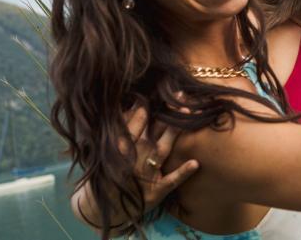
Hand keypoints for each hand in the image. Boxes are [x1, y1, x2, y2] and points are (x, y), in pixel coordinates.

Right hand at [73, 104, 198, 231]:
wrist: (104, 209)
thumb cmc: (111, 173)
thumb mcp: (111, 152)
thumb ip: (122, 129)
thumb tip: (132, 103)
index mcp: (122, 150)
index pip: (134, 125)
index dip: (146, 108)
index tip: (159, 92)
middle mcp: (134, 160)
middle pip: (152, 132)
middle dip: (166, 113)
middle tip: (179, 93)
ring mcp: (147, 176)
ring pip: (163, 150)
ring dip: (175, 132)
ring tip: (189, 113)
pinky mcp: (157, 191)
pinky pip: (171, 181)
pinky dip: (182, 173)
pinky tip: (195, 163)